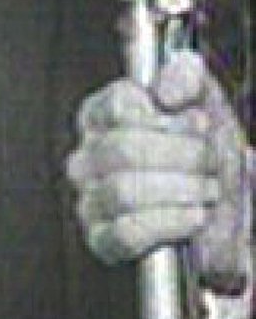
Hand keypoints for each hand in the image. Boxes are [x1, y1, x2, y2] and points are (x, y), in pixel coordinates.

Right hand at [67, 50, 251, 292]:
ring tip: (206, 191)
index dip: (167, 117)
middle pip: (122, 149)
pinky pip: (127, 232)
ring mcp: (91, 202)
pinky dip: (171, 223)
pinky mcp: (104, 242)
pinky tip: (193, 217)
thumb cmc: (211, 158)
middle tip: (210, 163)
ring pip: (122, 190)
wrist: (232, 207)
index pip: (117, 106)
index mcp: (102, 119)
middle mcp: (87, 159)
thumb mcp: (206, 103)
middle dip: (184, 157)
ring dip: (182, 190)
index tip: (196, 124)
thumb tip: (166, 87)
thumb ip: (187, 77)